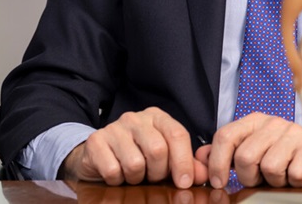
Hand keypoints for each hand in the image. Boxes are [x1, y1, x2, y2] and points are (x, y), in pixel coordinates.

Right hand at [60, 107, 205, 187]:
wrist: (97, 156)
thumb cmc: (136, 156)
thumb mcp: (164, 160)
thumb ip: (185, 166)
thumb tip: (205, 176)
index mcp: (157, 117)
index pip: (177, 135)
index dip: (184, 161)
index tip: (185, 183)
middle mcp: (136, 118)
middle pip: (158, 150)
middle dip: (158, 173)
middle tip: (152, 178)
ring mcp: (114, 127)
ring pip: (135, 163)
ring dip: (136, 178)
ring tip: (133, 175)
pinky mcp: (96, 141)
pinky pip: (113, 170)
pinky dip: (117, 180)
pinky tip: (116, 175)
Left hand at [196, 113, 301, 188]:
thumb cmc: (278, 154)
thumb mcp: (250, 149)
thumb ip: (224, 153)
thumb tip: (200, 158)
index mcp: (254, 120)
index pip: (226, 136)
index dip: (217, 163)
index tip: (218, 182)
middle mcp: (274, 122)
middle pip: (245, 157)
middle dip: (248, 176)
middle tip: (258, 178)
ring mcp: (294, 134)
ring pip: (269, 167)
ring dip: (272, 181)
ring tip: (279, 175)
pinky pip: (293, 174)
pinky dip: (292, 182)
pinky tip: (294, 174)